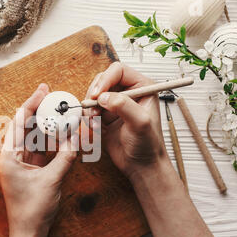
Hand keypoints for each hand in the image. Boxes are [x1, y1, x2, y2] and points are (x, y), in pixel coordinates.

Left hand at [0, 83, 77, 236]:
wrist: (29, 232)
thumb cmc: (32, 210)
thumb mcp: (52, 180)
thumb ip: (65, 157)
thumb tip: (76, 138)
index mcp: (9, 157)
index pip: (20, 122)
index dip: (32, 104)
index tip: (43, 90)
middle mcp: (11, 157)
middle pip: (25, 126)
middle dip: (39, 110)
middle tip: (51, 95)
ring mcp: (20, 163)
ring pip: (33, 136)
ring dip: (46, 125)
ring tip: (58, 111)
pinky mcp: (29, 169)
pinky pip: (39, 149)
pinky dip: (50, 140)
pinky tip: (60, 131)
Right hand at [84, 62, 166, 179]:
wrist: (141, 166)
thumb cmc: (148, 145)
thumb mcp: (140, 123)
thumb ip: (124, 106)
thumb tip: (104, 96)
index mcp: (143, 87)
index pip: (119, 71)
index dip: (105, 79)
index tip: (97, 95)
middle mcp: (128, 93)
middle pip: (103, 80)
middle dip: (94, 93)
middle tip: (92, 108)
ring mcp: (116, 104)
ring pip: (94, 94)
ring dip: (90, 106)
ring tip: (94, 121)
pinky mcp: (106, 116)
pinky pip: (90, 109)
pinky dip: (88, 117)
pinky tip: (95, 128)